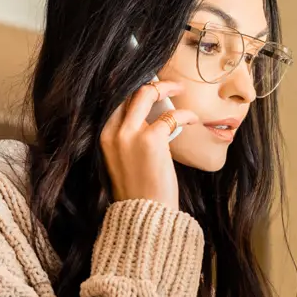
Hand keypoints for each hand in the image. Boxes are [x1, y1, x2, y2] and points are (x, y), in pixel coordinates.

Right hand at [100, 80, 198, 211]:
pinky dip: (185, 114)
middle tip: (167, 84)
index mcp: (103, 136)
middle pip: (127, 91)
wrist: (144, 214)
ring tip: (180, 89)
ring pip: (146, 93)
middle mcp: (112, 131)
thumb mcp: (124, 161)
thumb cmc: (139, 191)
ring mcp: (129, 134)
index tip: (149, 85)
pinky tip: (193, 118)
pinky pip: (171, 116)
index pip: (114, 101)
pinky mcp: (150, 140)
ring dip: (166, 87)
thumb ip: (129, 140)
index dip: (131, 88)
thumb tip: (149, 120)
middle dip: (149, 82)